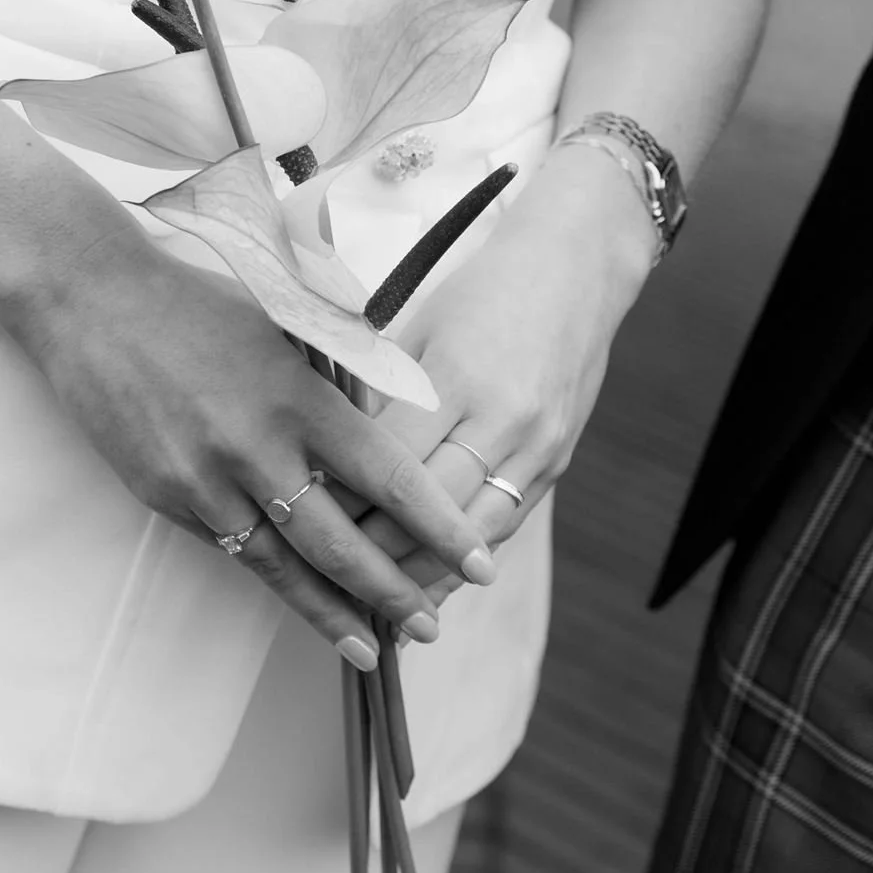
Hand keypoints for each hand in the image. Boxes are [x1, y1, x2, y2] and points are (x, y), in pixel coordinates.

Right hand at [15, 225, 497, 668]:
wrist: (91, 299)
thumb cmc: (198, 300)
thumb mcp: (285, 324)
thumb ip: (341, 378)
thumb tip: (406, 422)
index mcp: (300, 396)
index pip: (390, 480)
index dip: (439, 529)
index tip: (479, 564)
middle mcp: (256, 447)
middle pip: (341, 544)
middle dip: (394, 593)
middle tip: (433, 627)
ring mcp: (206, 480)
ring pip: (283, 568)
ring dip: (332, 613)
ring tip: (372, 648)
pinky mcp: (165, 498)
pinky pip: (232, 550)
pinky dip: (274, 581)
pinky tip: (303, 603)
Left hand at [355, 147, 655, 602]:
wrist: (576, 271)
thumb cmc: (481, 292)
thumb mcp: (418, 329)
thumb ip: (382, 396)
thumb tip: (331, 461)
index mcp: (456, 375)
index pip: (387, 464)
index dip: (341, 499)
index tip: (295, 521)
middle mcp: (502, 418)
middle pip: (425, 509)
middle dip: (370, 548)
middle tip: (318, 573)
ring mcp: (537, 446)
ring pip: (469, 535)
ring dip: (418, 572)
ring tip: (368, 602)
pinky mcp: (558, 464)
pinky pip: (504, 528)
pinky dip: (462, 560)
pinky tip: (425, 585)